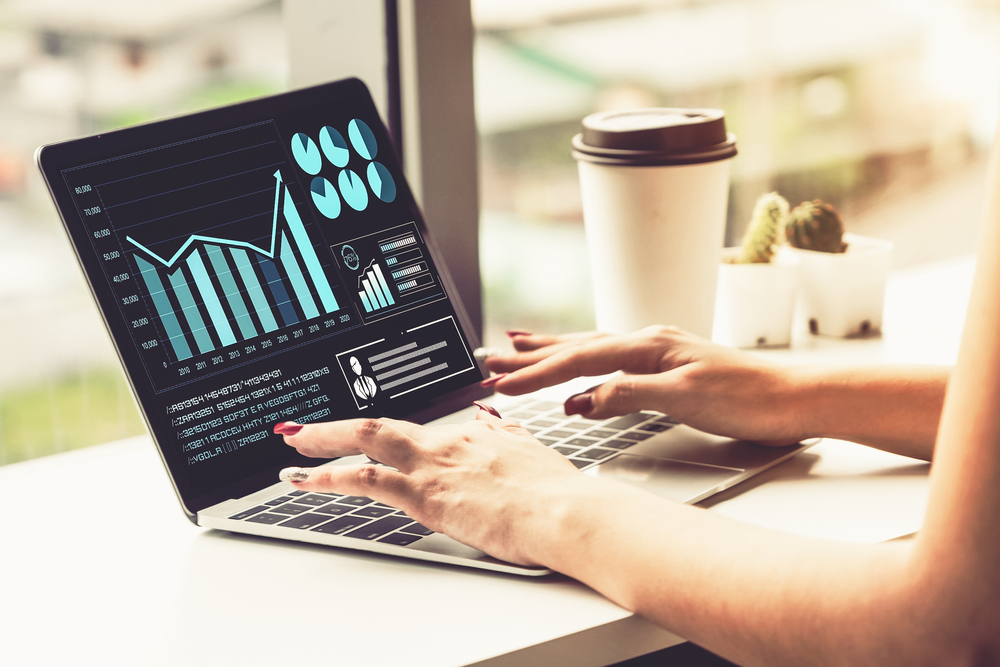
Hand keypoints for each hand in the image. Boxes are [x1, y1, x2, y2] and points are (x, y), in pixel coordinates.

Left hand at [275, 409, 584, 565]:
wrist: (565, 511)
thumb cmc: (557, 494)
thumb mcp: (532, 454)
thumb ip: (507, 437)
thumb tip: (493, 422)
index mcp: (474, 437)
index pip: (421, 433)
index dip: (391, 437)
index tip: (375, 440)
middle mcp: (448, 442)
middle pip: (382, 426)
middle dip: (339, 427)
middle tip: (304, 429)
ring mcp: (433, 464)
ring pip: (365, 440)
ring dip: (323, 442)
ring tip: (294, 446)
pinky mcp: (424, 493)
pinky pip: (364, 478)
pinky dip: (328, 475)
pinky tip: (305, 479)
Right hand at [485, 326, 804, 445]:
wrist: (793, 399)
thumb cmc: (748, 398)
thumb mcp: (685, 398)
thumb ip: (629, 394)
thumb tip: (580, 399)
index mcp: (648, 345)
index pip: (578, 359)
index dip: (536, 373)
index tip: (501, 384)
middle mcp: (647, 340)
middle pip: (576, 346)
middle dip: (530, 354)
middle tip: (490, 357)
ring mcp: (656, 350)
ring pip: (590, 347)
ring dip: (551, 350)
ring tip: (518, 344)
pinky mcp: (665, 364)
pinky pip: (609, 358)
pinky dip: (582, 359)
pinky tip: (577, 363)